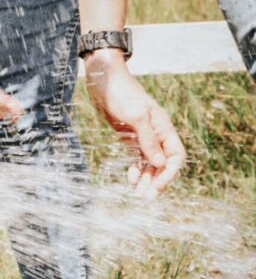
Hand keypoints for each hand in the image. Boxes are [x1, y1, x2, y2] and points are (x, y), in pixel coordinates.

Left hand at [85, 49, 185, 198]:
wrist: (104, 81)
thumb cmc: (122, 94)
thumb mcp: (135, 116)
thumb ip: (148, 139)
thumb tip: (159, 162)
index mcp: (163, 128)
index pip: (175, 156)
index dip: (169, 173)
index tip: (157, 186)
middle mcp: (156, 133)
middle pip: (162, 163)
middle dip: (156, 180)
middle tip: (146, 198)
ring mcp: (142, 135)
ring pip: (149, 162)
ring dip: (146, 178)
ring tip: (138, 194)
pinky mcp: (128, 136)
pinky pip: (136, 156)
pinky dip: (135, 168)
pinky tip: (130, 178)